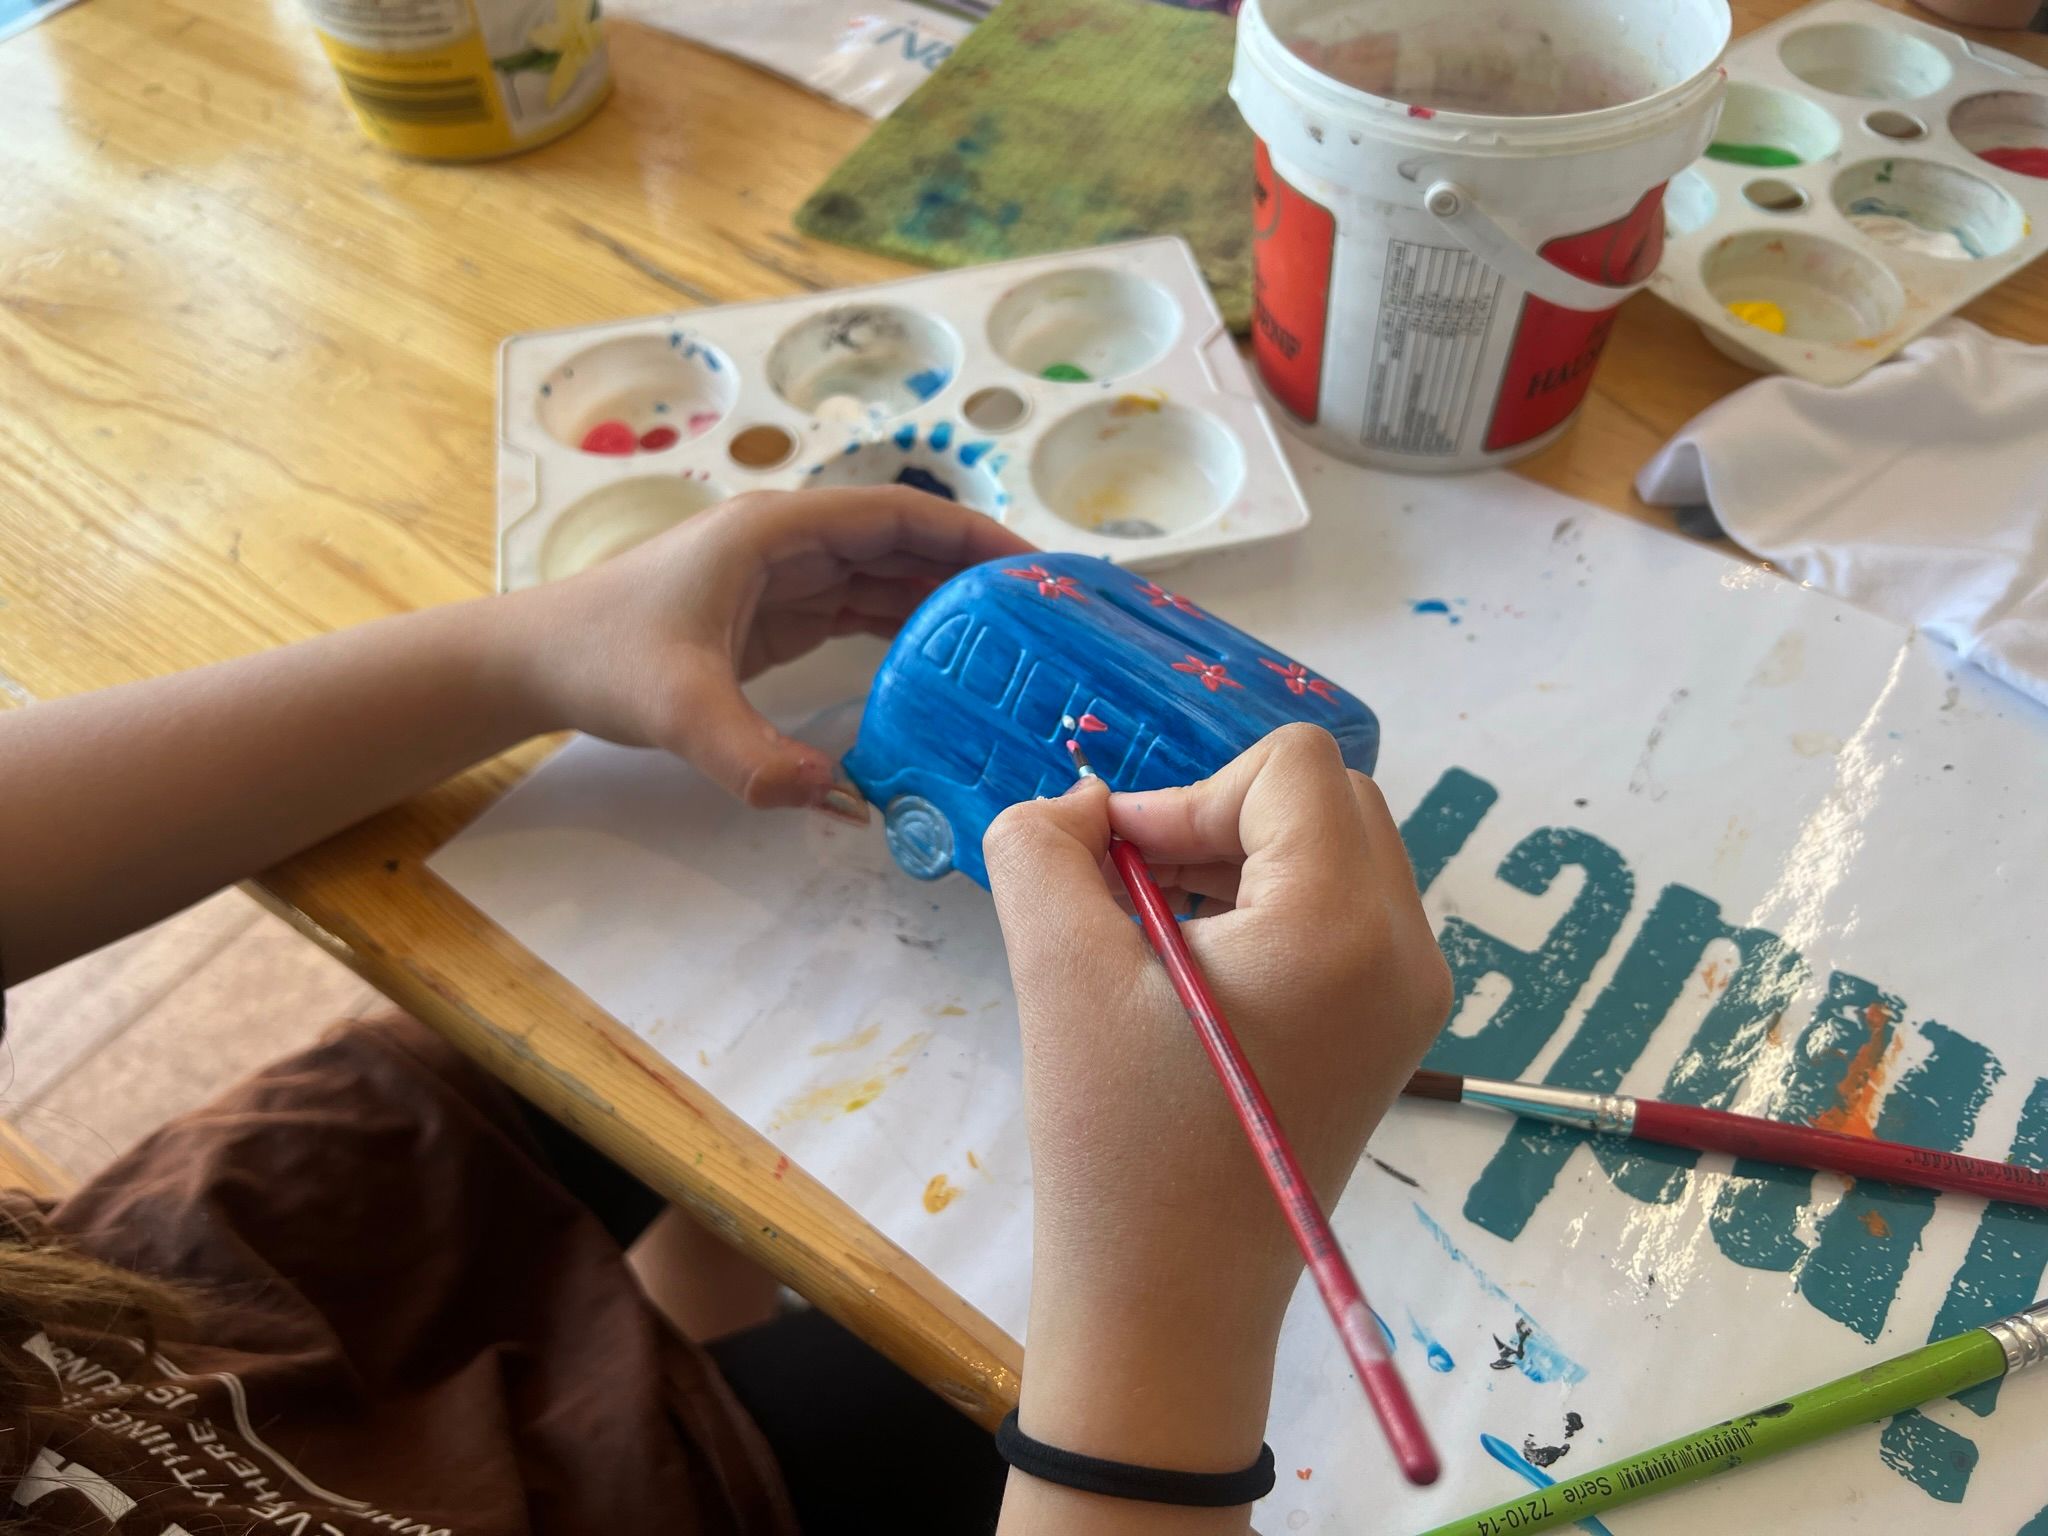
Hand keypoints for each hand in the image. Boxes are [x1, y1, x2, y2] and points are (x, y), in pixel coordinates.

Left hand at [511, 486, 1031, 818]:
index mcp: (777, 532)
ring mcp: (785, 576)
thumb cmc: (602, 658)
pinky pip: (862, 609)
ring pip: (888, 575)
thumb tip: (832, 797)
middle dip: (975, 570)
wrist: (538, 660)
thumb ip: (750, 756)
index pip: (899, 516)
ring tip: (1017, 641)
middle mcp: (791, 542)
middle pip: (906, 542)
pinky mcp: (778, 613)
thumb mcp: (677, 710)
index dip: (971, 536)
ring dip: (948, 601)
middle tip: (1045, 615)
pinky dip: (909, 628)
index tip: (1033, 567)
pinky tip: (951, 663)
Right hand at [984, 725, 1449, 1480]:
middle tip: (1132, 890)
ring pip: (1337, 853)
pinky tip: (1194, 976)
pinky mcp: (1393, 1035)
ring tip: (1152, 934)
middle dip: (1220, 817)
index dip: (1188, 792)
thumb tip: (1079, 804)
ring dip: (1241, 859)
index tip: (1117, 867)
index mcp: (1343, 926)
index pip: (1288, 767)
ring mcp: (1413, 998)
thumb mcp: (1059, 973)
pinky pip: (1345, 916)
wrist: (1170, 1309)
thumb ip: (1046, 848)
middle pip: (1326, 799)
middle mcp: (1408, 950)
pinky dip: (1270, 910)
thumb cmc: (1117, 1145)